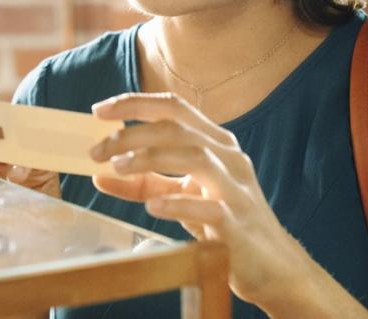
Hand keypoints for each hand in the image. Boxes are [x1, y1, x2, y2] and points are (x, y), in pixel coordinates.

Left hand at [87, 93, 315, 310]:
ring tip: (118, 167)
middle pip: (176, 129)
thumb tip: (98, 175)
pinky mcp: (237, 223)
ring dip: (150, 158)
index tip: (99, 111)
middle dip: (131, 134)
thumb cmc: (222, 222)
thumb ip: (143, 183)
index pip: (174, 107)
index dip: (135, 103)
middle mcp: (228, 157)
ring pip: (194, 156)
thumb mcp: (179, 195)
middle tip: (96, 151)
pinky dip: (177, 204)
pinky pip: (209, 207)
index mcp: (216, 142)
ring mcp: (235, 188)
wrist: (271, 265)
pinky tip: (152, 207)